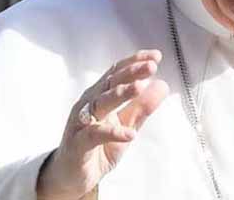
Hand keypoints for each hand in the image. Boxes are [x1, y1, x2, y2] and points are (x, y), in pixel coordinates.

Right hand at [36, 50, 169, 198]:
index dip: (135, 62)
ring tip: (140, 87)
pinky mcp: (78, 144)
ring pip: (100, 103)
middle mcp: (88, 104)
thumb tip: (162, 85)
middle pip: (110, 83)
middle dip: (131, 73)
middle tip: (151, 66)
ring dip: (121, 94)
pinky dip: (113, 133)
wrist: (71, 176)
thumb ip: (142, 107)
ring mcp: (81, 123)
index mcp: (100, 96)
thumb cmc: (99, 146)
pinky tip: (131, 134)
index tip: (156, 56)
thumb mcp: (126, 125)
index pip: (117, 73)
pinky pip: (95, 135)